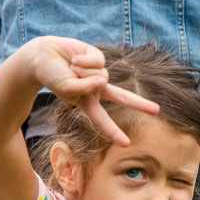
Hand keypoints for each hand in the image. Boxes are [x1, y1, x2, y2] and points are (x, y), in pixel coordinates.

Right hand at [26, 36, 159, 146]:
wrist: (43, 56)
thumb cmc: (52, 76)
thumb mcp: (66, 88)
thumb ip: (85, 87)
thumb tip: (104, 80)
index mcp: (87, 102)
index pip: (102, 120)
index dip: (113, 132)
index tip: (126, 144)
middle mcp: (96, 89)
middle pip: (122, 97)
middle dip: (139, 104)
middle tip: (157, 111)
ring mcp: (98, 73)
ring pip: (101, 76)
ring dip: (82, 71)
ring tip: (70, 68)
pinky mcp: (98, 57)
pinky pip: (97, 62)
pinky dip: (83, 60)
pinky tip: (74, 58)